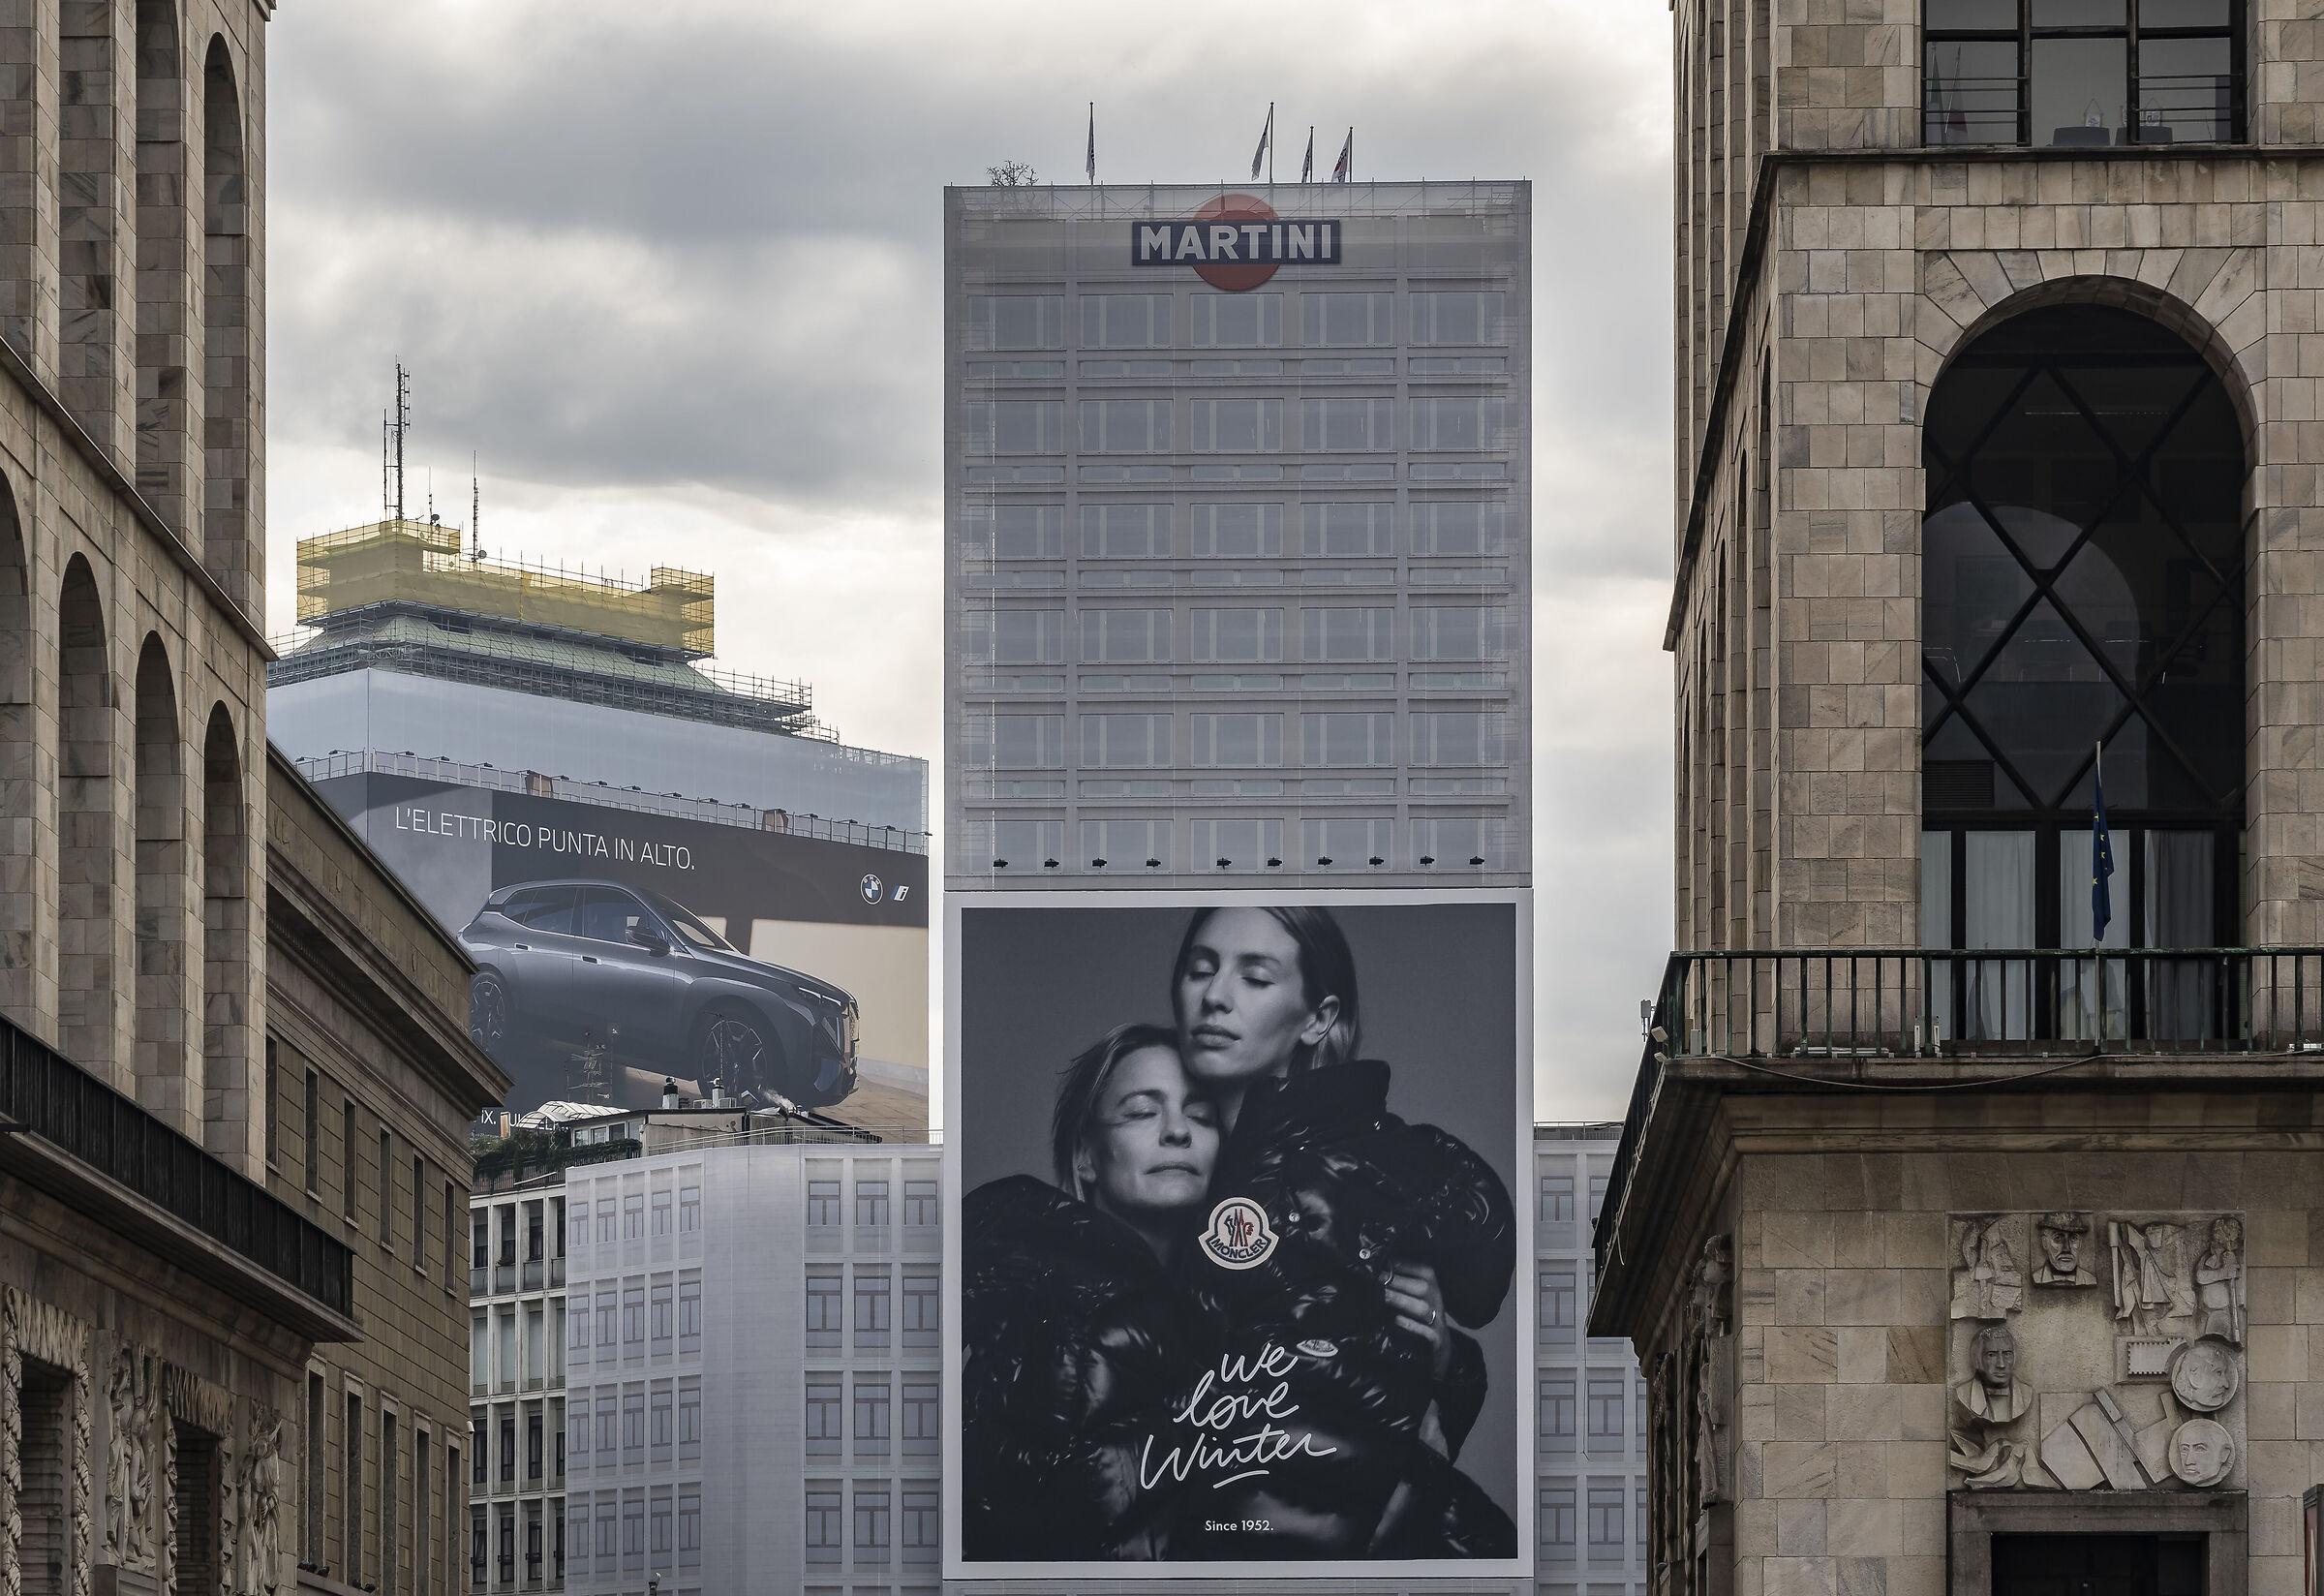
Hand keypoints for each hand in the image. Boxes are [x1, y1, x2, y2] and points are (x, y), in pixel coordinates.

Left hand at [1385, 1260, 1452, 1379]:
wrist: (1438, 1340)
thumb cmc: (1420, 1309)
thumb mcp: (1416, 1291)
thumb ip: (1402, 1279)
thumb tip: (1379, 1264)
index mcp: (1434, 1284)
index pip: (1423, 1270)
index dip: (1403, 1265)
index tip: (1383, 1261)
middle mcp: (1437, 1299)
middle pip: (1422, 1288)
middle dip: (1398, 1282)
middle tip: (1377, 1278)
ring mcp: (1438, 1319)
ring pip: (1422, 1308)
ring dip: (1402, 1301)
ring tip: (1384, 1296)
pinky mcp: (1436, 1338)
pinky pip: (1426, 1331)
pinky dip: (1411, 1325)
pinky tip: (1397, 1320)